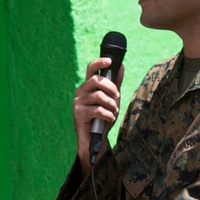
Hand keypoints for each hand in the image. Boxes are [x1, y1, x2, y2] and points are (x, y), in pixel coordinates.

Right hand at [73, 57, 124, 173]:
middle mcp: (81, 91)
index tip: (110, 61)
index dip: (99, 63)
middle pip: (96, 81)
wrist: (95, 139)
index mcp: (88, 85)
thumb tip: (121, 67)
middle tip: (117, 97)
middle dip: (111, 88)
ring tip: (113, 111)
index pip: (91, 69)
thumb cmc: (103, 117)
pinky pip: (97, 109)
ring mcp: (78, 102)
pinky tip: (109, 118)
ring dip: (111, 104)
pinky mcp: (79, 113)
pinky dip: (107, 114)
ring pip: (98, 96)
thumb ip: (115, 84)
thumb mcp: (112, 99)